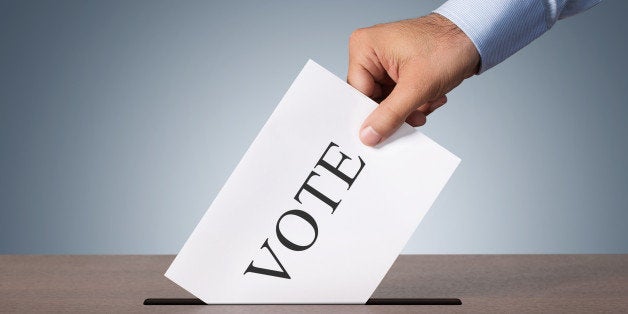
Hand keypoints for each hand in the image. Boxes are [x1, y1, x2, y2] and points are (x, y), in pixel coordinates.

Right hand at [348, 13, 479, 145]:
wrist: (475, 37)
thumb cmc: (448, 46)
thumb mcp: (416, 87)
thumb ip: (390, 115)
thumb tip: (369, 135)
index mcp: (364, 48)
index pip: (357, 93)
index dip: (370, 114)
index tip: (382, 132)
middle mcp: (371, 53)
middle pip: (371, 99)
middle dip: (396, 112)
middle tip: (413, 117)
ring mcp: (385, 62)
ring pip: (387, 102)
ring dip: (409, 109)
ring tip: (427, 103)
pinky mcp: (399, 70)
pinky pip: (398, 97)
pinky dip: (415, 103)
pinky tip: (431, 97)